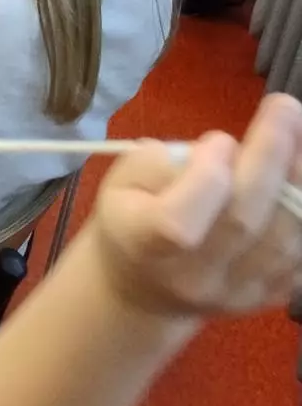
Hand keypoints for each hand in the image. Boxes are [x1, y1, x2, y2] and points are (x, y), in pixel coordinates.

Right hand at [87, 94, 301, 323]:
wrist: (145, 289)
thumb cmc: (129, 219)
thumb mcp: (121, 180)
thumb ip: (159, 161)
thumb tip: (223, 151)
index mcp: (143, 244)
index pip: (178, 222)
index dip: (204, 177)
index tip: (218, 138)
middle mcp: (192, 277)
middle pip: (242, 222)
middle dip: (269, 157)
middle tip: (286, 107)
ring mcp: (235, 294)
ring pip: (282, 241)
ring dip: (298, 182)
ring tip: (300, 137)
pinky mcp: (266, 298)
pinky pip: (298, 256)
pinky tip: (298, 176)